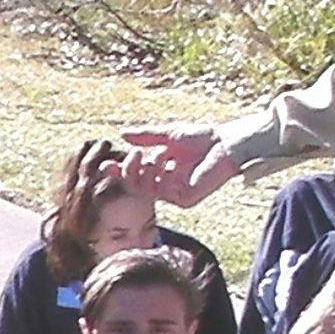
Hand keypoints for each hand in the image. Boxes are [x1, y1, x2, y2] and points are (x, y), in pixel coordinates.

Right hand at [125, 125, 240, 207]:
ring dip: (144, 172)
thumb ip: (146, 137)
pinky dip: (160, 178)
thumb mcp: (169, 135)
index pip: (135, 174)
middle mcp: (166, 184)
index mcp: (162, 169)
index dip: (120, 170)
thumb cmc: (203, 138)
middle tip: (134, 154)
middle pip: (135, 185)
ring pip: (145, 190)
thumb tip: (122, 133)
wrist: (227, 143)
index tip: (107, 164)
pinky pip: (161, 193)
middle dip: (129, 170)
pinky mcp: (185, 200)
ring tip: (154, 155)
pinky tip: (169, 164)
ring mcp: (175, 194)